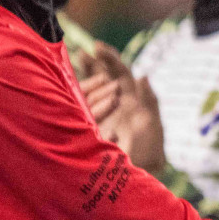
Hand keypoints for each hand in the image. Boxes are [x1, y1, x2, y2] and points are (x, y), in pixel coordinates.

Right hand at [80, 44, 164, 173]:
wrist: (141, 172)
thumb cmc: (151, 150)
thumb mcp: (152, 125)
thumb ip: (149, 100)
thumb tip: (143, 75)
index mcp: (133, 98)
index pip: (120, 73)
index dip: (110, 58)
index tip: (97, 47)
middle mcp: (118, 101)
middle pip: (104, 76)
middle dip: (92, 63)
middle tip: (80, 53)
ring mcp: (106, 111)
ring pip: (92, 88)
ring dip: (84, 75)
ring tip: (73, 62)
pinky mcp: (94, 123)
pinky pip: (85, 105)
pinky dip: (77, 94)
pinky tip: (66, 86)